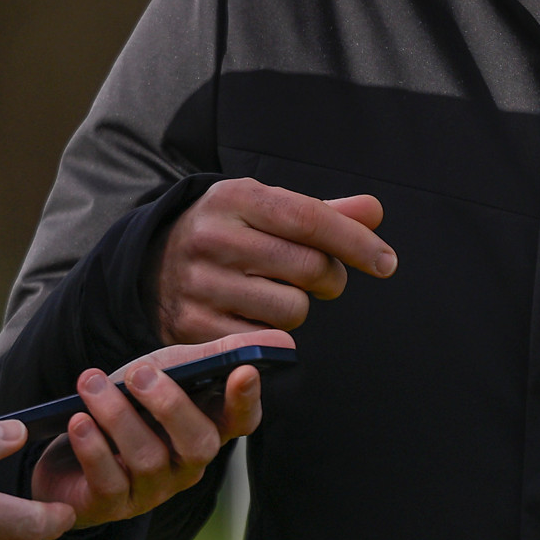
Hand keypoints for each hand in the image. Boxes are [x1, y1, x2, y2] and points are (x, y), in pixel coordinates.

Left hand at [29, 329, 293, 527]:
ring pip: (148, 459)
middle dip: (170, 406)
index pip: (242, 420)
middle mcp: (188, 465)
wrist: (69, 442)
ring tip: (91, 383)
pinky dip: (93, 449)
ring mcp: (153, 489)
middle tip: (139, 372)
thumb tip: (282, 339)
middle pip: (199, 445)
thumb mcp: (171, 370)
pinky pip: (109, 482)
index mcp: (209, 429)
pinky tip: (79, 421)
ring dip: (118, 416)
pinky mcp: (113, 505)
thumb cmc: (133, 403)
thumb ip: (218, 354)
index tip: (244, 370)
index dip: (246, 399)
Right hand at [151, 178, 396, 342]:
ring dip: (299, 307)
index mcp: (235, 197)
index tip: (386, 261)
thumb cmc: (229, 232)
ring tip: (277, 292)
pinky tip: (255, 314)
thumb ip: (323, 212)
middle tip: (320, 276)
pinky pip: (266, 341)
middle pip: (308, 268)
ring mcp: (201, 285)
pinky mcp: (194, 328)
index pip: (310, 219)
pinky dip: (272, 333)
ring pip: (292, 310)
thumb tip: (374, 211)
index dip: (356, 242)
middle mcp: (213, 238)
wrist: (152, 265)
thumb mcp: (266, 209)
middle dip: (330, 277)